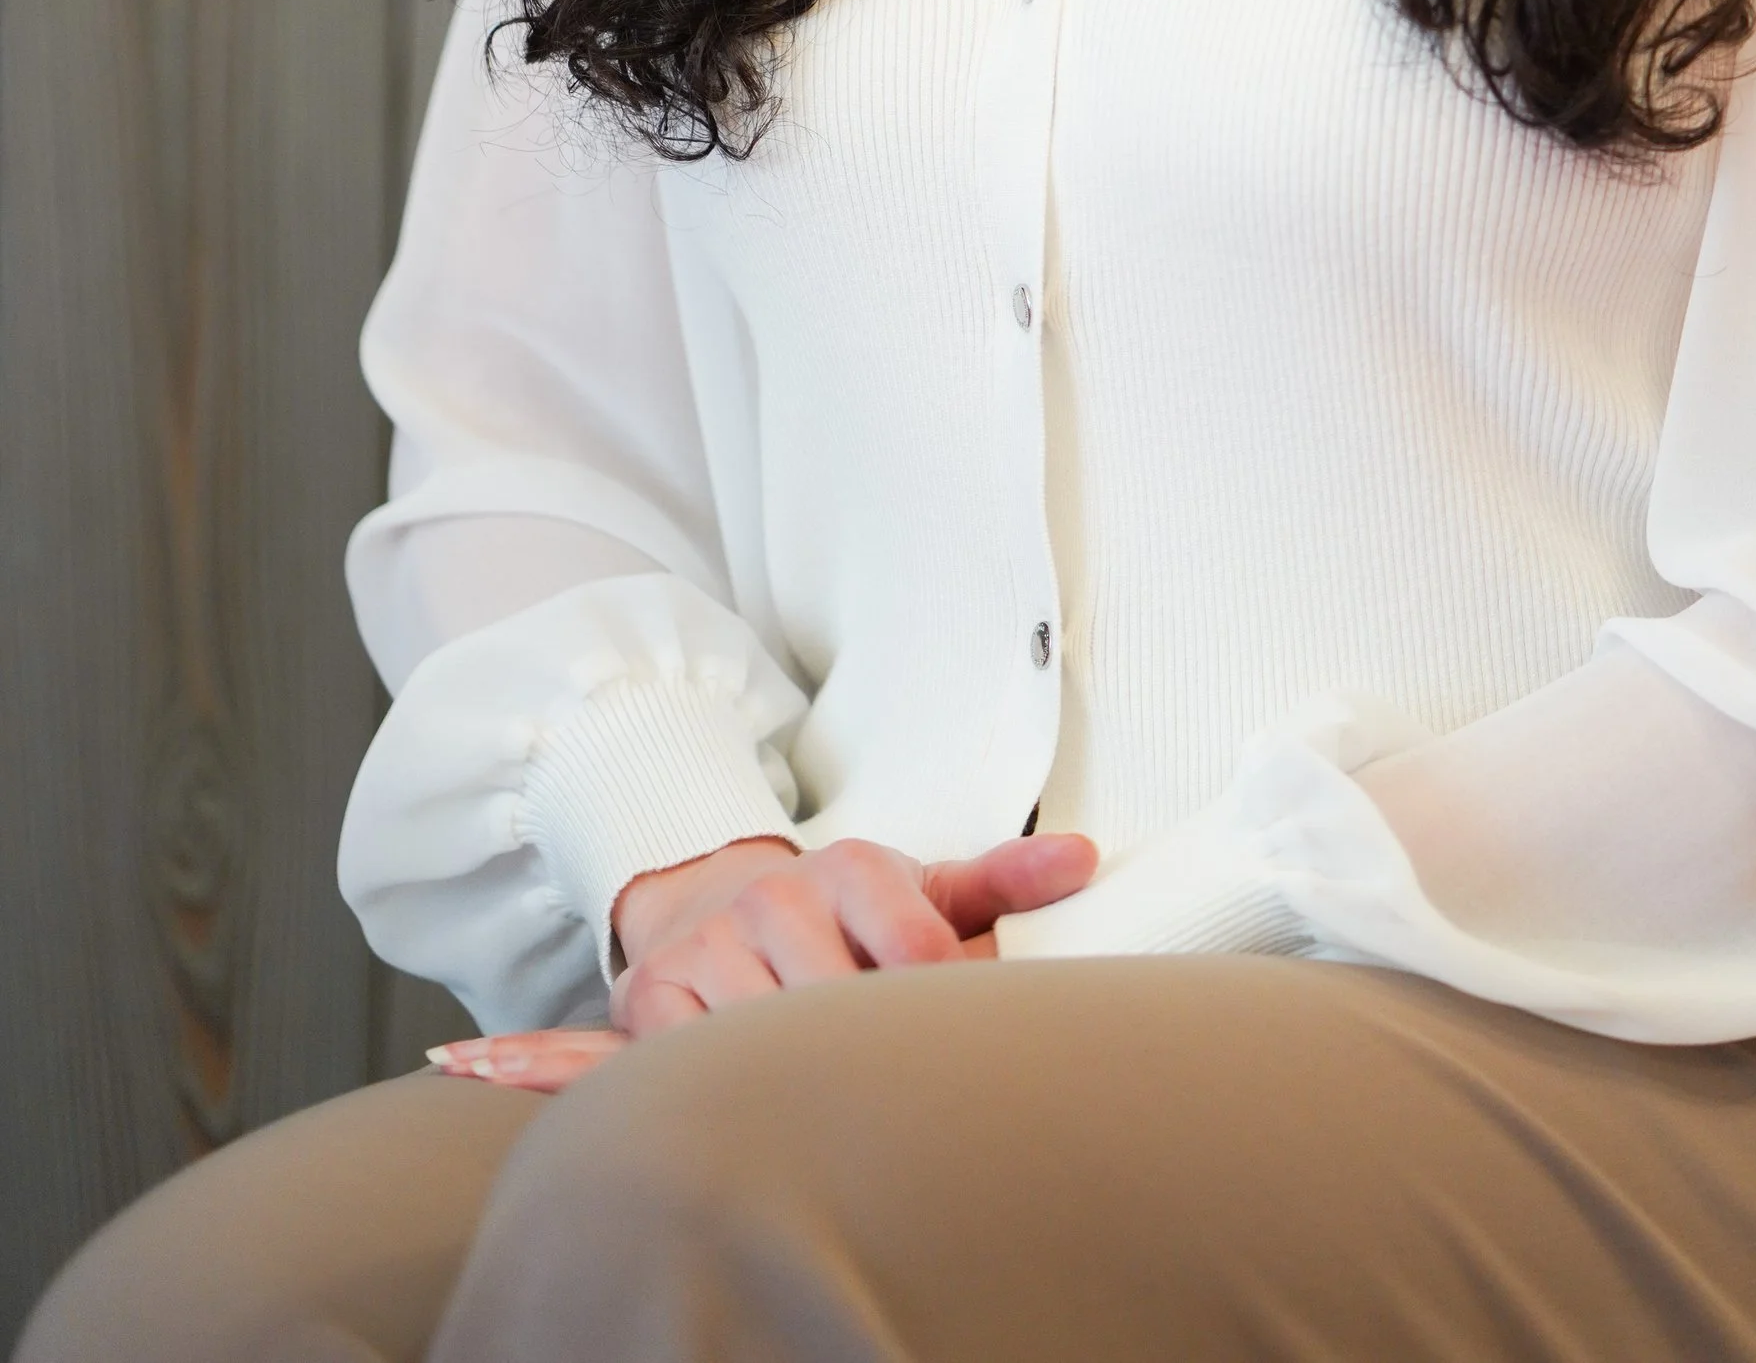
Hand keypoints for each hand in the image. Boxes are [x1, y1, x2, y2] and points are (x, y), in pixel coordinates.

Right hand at [430, 826, 1097, 1093]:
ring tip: (809, 1096)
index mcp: (855, 870)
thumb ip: (1002, 884)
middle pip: (841, 1006)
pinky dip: (533, 1065)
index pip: (920, 948)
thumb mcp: (926, 887)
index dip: (948, 997)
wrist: (725, 890)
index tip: (967, 1028)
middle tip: (898, 1085)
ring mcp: (704, 956)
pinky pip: (612, 1050)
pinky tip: (468, 1071)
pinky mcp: (648, 1008)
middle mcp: (773, 901)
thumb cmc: (843, 910)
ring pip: (753, 1039)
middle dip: (872, 1048)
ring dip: (779, 1076)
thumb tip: (1086, 861)